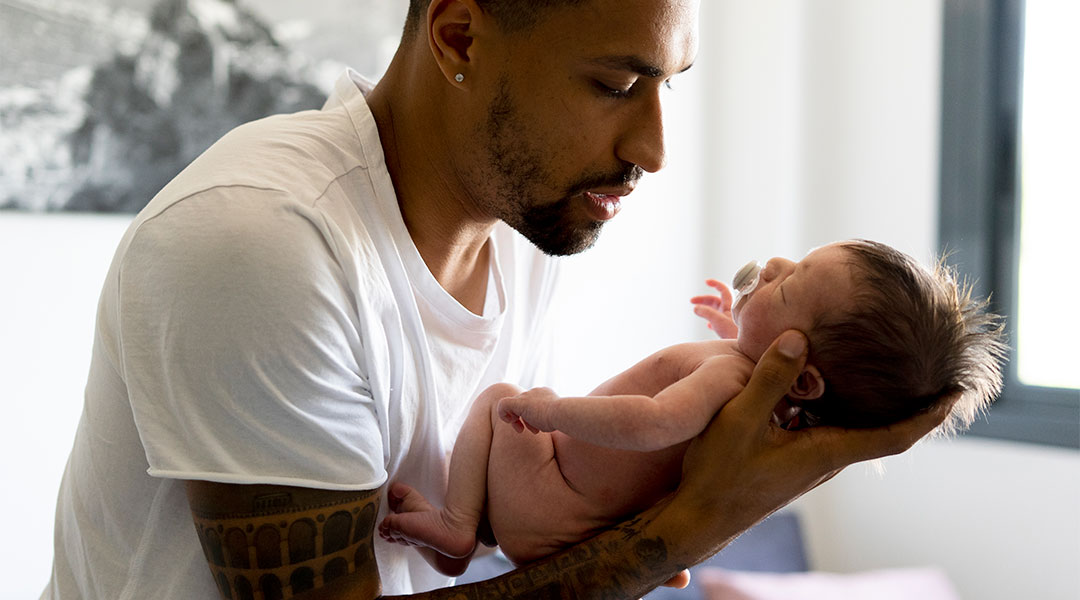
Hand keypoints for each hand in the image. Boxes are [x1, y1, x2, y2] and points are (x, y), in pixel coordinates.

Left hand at [497, 387, 559, 433]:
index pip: (532, 403)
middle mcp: (535, 392)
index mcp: (545, 394)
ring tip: (521, 430)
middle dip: (524, 420)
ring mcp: (526, 395)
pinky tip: (511, 422)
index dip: (532, 417)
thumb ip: (548, 418)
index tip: (537, 430)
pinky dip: (503, 414)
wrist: (563, 413)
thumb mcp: (556, 418)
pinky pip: (503, 405)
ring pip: (514, 406)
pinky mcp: (518, 402)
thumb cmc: (562, 420)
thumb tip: (543, 425)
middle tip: (529, 431)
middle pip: (522, 405)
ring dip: (516, 420)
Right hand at [676, 330, 955, 547]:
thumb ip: (770, 378)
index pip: (895, 435)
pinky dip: (833, 405)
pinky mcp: (791, 460)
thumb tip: (799, 337)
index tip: (957, 395)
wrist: (696, 518)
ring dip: (866, 401)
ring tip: (876, 365)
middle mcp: (826, 460)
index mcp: (826, 452)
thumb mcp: (739, 421)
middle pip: (879, 428)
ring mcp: (809, 462)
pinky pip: (824, 427)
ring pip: (849, 426)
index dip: (929, 415)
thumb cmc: (718, 476)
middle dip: (906, 402)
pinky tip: (817, 383)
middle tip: (927, 367)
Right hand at [690, 279, 737, 337]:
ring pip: (716, 311)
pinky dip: (711, 320)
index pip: (723, 290)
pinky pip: (718, 322)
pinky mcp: (728, 330)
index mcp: (730, 306)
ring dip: (705, 309)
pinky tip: (708, 325)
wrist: (746, 349)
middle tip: (691, 301)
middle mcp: (730, 311)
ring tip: (696, 310)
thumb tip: (695, 308)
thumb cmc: (735, 334)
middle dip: (703, 299)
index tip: (706, 282)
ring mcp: (729, 320)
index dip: (715, 284)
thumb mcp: (718, 321)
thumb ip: (706, 313)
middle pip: (716, 300)